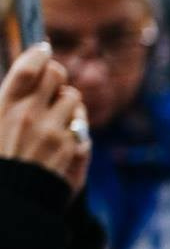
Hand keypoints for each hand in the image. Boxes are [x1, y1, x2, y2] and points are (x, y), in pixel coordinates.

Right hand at [0, 45, 88, 194]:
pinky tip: (62, 137)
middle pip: (57, 74)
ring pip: (73, 98)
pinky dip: (75, 128)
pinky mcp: (71, 148)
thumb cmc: (0, 158)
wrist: (12, 199)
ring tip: (55, 116)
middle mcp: (29, 116)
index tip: (43, 49)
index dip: (38, 54)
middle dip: (56, 76)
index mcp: (2, 107)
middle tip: (51, 86)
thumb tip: (32, 69)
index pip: (28, 68)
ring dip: (68, 103)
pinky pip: (81, 125)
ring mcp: (53, 132)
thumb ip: (10, 98)